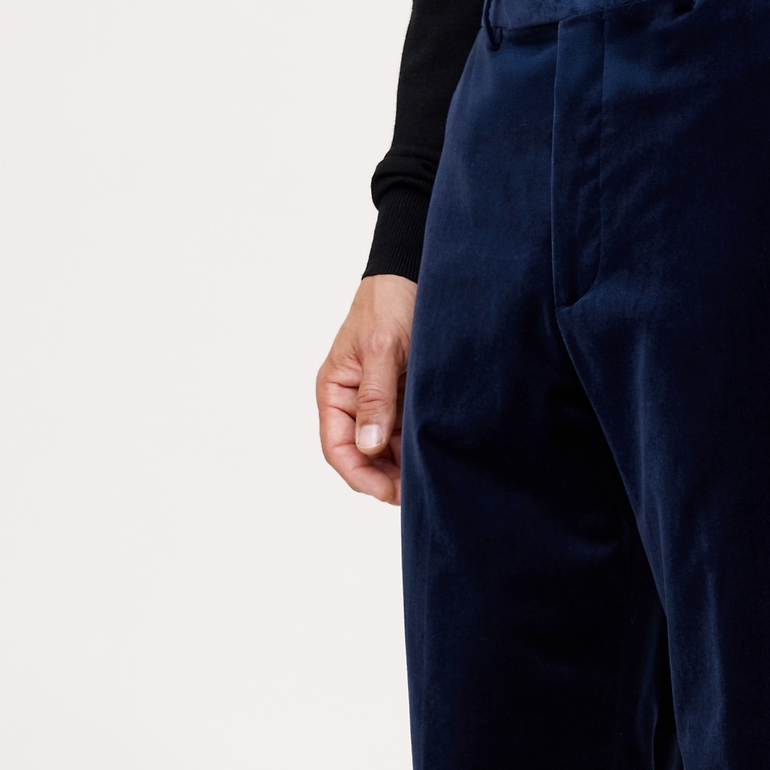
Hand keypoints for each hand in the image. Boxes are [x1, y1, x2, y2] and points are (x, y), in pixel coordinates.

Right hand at [316, 274, 418, 504]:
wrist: (415, 276)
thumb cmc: (390, 304)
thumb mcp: (381, 349)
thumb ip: (376, 398)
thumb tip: (369, 446)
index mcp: (335, 391)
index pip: (336, 448)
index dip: (360, 475)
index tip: (388, 492)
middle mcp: (353, 402)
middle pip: (362, 456)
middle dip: (385, 478)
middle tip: (417, 492)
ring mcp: (379, 404)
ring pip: (385, 451)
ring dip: (403, 467)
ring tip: (428, 479)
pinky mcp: (404, 400)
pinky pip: (405, 435)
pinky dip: (416, 449)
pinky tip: (434, 458)